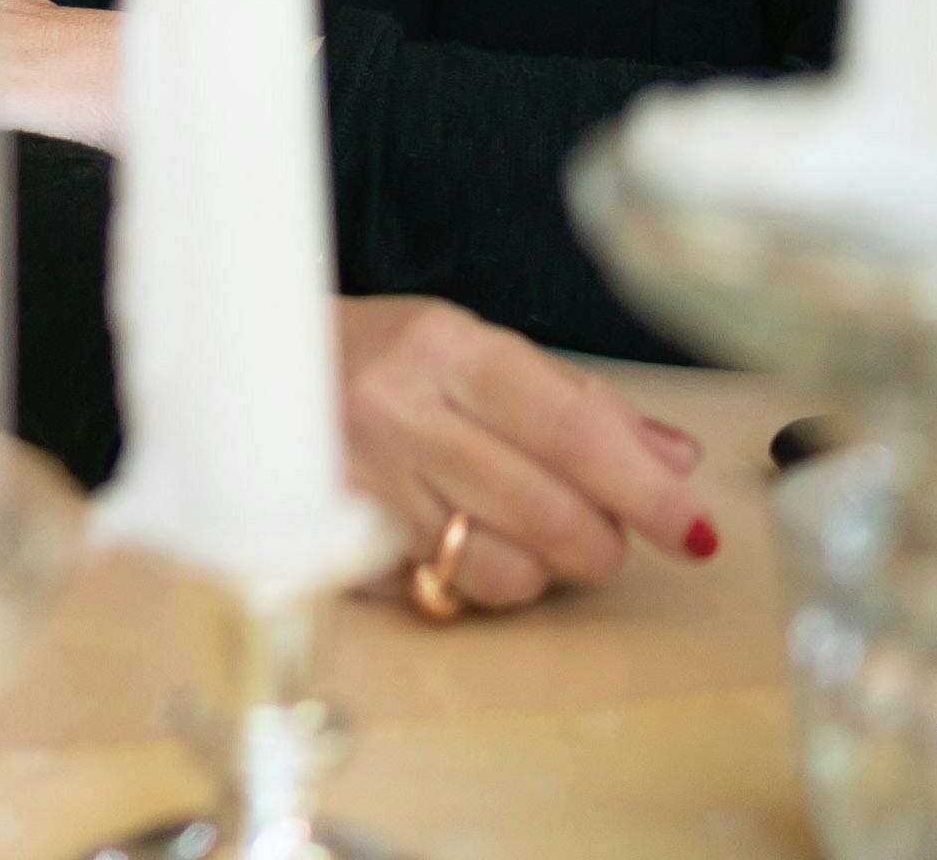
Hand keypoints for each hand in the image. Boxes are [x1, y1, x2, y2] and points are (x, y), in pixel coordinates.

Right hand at [336, 296, 712, 611]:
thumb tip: (674, 457)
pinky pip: (448, 589)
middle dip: (604, 540)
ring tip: (533, 533)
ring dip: (545, 567)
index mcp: (444, 347)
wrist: (239, 362)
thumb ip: (576, 399)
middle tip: (609, 532)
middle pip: (548, 512)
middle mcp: (398, 411)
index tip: (697, 530)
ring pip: (503, 568)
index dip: (648, 492)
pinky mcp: (336, 538)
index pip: (573, 432)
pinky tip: (470, 542)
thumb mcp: (469, 346)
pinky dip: (482, 579)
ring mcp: (362, 481)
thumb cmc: (372, 354)